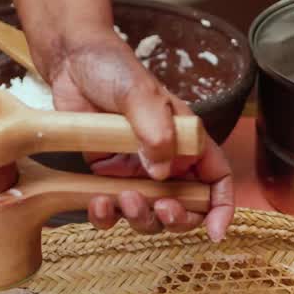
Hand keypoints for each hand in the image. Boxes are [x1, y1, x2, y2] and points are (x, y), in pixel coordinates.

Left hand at [42, 30, 234, 240]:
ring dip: (141, 218)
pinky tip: (96, 203)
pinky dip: (105, 216)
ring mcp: (136, 173)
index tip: (215, 230)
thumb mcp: (138, 91)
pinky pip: (111, 211)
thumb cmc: (113, 68)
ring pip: (149, 215)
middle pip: (186, 207)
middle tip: (162, 208)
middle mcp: (166, 162)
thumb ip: (154, 128)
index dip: (221, 207)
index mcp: (186, 141)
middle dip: (177, 217)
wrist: (72, 63)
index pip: (216, 179)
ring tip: (123, 198)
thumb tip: (162, 170)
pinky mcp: (106, 179)